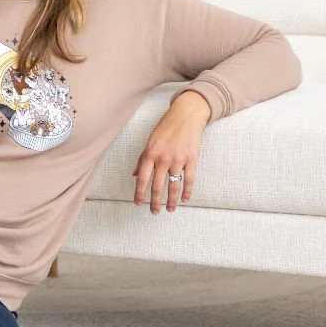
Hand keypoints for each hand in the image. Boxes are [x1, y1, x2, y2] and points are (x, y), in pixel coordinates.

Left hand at [133, 90, 210, 213]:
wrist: (186, 115)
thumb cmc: (167, 126)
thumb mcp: (150, 141)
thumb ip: (142, 159)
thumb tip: (134, 174)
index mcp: (150, 154)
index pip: (142, 179)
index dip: (139, 193)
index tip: (138, 203)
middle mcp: (163, 158)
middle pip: (157, 186)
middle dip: (155, 202)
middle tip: (154, 212)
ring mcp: (178, 160)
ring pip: (174, 186)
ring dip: (172, 200)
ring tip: (170, 209)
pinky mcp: (191, 159)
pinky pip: (189, 179)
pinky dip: (187, 191)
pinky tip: (185, 200)